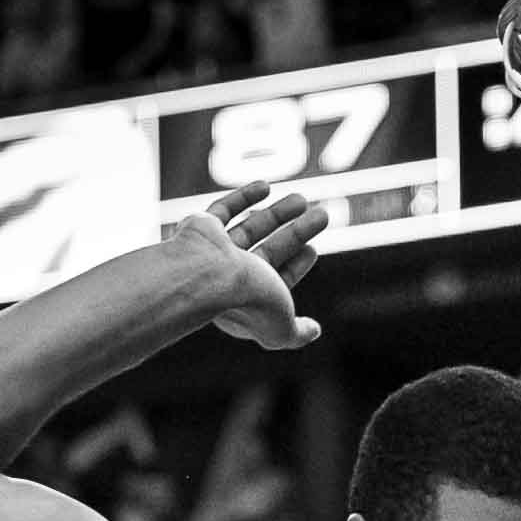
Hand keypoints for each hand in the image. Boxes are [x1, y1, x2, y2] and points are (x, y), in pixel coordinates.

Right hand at [172, 182, 329, 348]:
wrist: (207, 277)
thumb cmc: (246, 304)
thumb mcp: (282, 328)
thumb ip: (297, 333)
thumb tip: (314, 332)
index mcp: (244, 302)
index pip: (275, 281)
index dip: (295, 265)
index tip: (313, 249)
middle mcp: (226, 278)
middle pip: (268, 250)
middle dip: (296, 234)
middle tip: (321, 214)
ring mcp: (212, 252)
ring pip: (249, 228)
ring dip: (277, 214)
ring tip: (301, 199)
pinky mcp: (199, 228)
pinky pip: (223, 209)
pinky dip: (243, 197)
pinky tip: (266, 186)